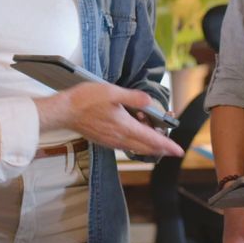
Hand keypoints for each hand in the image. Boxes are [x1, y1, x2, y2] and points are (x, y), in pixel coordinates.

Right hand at [34, 83, 182, 157]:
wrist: (65, 111)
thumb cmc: (85, 100)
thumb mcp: (111, 92)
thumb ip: (132, 97)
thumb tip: (148, 100)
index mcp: (124, 127)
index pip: (151, 139)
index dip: (167, 145)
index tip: (178, 150)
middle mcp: (119, 138)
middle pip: (146, 147)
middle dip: (161, 148)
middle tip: (172, 148)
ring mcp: (111, 141)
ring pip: (136, 148)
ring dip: (148, 146)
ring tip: (157, 142)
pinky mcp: (104, 140)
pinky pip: (125, 146)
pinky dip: (136, 144)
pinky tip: (135, 138)